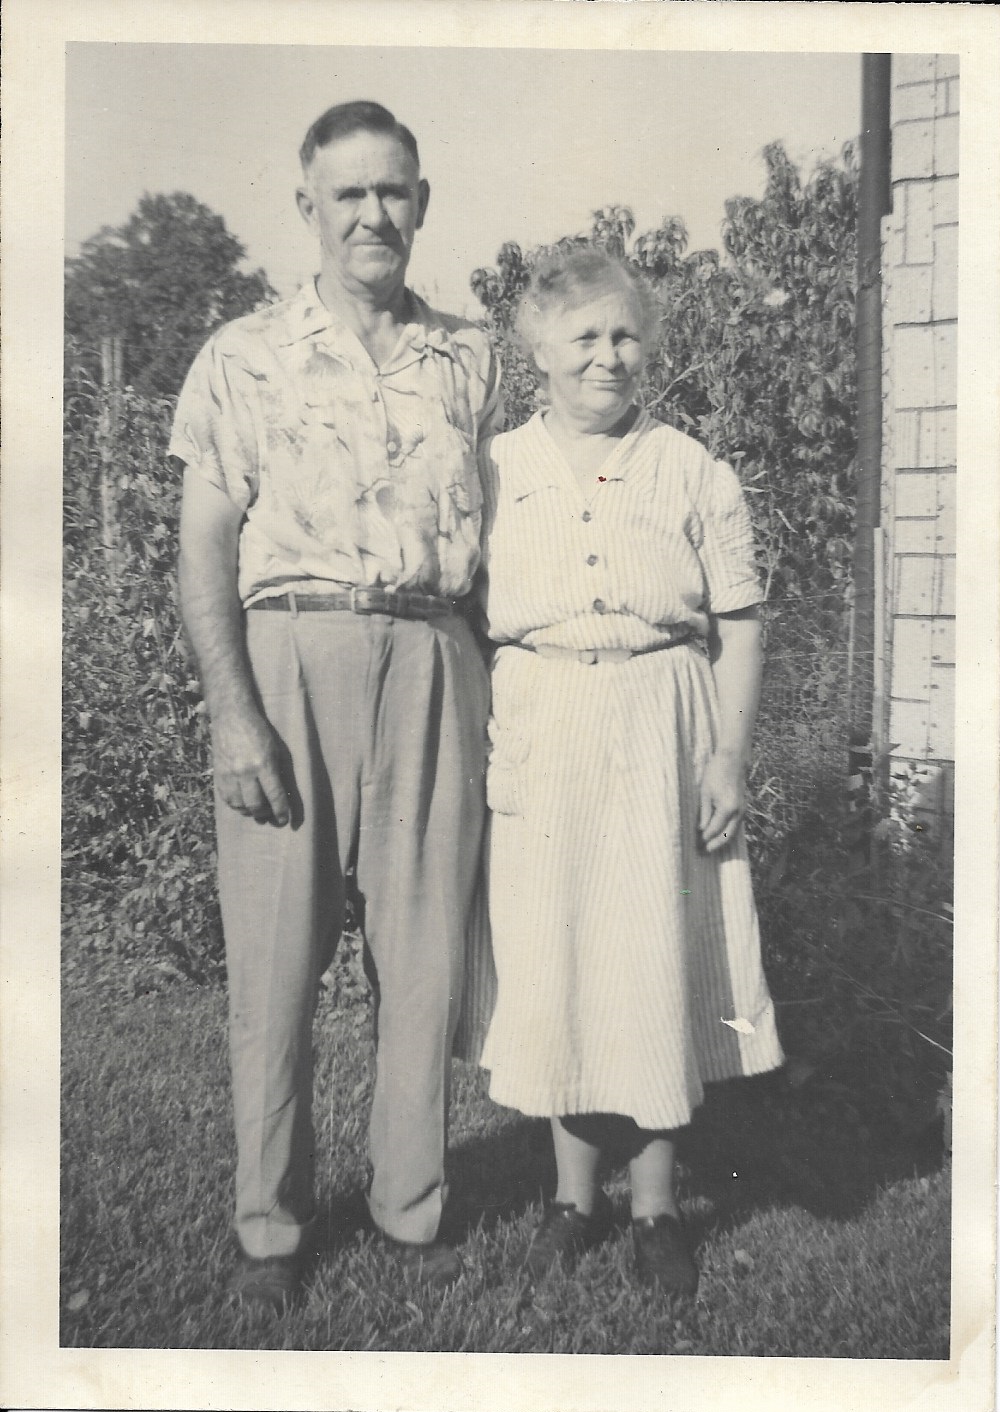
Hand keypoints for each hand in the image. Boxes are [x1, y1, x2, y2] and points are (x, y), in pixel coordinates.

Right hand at [211, 707, 290, 825]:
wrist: (232, 716)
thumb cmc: (259, 731)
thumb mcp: (275, 749)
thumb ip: (277, 772)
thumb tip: (280, 796)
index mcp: (263, 764)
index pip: (274, 796)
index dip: (280, 812)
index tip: (284, 820)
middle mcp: (245, 771)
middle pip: (255, 805)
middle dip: (264, 815)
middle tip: (269, 816)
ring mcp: (229, 773)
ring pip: (239, 805)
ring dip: (249, 812)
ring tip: (256, 811)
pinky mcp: (218, 773)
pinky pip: (226, 798)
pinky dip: (235, 805)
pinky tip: (241, 803)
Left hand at [698, 749, 744, 853]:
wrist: (733, 760)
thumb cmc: (716, 773)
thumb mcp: (705, 793)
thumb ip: (705, 813)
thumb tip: (702, 830)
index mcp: (728, 808)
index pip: (715, 829)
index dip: (705, 838)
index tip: (696, 844)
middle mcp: (738, 811)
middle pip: (727, 835)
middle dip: (715, 845)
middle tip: (703, 852)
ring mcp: (742, 810)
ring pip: (733, 831)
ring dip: (722, 841)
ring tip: (709, 847)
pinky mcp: (742, 807)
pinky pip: (735, 825)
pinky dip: (727, 832)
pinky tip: (718, 836)